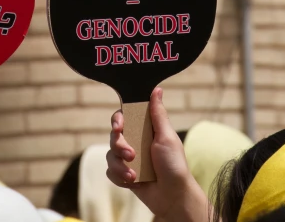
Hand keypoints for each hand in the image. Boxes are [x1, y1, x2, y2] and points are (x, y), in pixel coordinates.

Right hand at [106, 88, 209, 221]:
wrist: (172, 195)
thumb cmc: (174, 164)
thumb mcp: (167, 136)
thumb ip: (158, 114)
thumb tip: (156, 89)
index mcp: (145, 130)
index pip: (124, 117)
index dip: (117, 120)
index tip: (119, 126)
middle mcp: (135, 142)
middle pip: (114, 136)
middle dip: (119, 146)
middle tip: (130, 154)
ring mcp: (128, 159)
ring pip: (110, 155)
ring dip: (120, 165)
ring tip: (133, 175)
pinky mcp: (124, 175)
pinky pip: (110, 171)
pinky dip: (119, 177)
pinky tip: (132, 181)